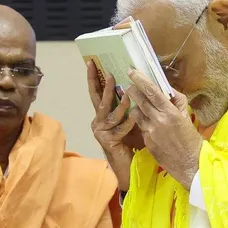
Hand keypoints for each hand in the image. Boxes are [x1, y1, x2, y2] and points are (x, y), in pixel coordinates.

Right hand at [87, 60, 139, 191]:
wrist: (127, 165)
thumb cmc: (129, 141)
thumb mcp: (127, 118)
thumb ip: (126, 104)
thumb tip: (132, 83)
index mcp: (102, 114)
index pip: (96, 92)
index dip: (93, 78)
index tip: (91, 62)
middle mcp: (98, 121)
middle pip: (98, 100)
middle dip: (103, 86)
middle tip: (109, 74)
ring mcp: (101, 132)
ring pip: (110, 114)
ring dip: (120, 103)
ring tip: (130, 93)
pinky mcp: (108, 141)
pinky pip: (120, 128)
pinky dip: (129, 122)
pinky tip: (136, 115)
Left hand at [126, 68, 201, 187]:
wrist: (189, 163)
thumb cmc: (191, 139)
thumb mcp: (187, 116)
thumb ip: (177, 101)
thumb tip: (167, 89)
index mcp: (170, 112)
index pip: (152, 92)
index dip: (140, 80)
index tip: (132, 71)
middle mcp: (158, 121)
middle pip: (139, 100)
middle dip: (132, 90)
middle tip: (129, 84)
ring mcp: (150, 132)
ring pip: (136, 113)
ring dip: (136, 106)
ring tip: (138, 103)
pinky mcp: (146, 141)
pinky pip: (140, 126)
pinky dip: (142, 121)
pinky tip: (147, 121)